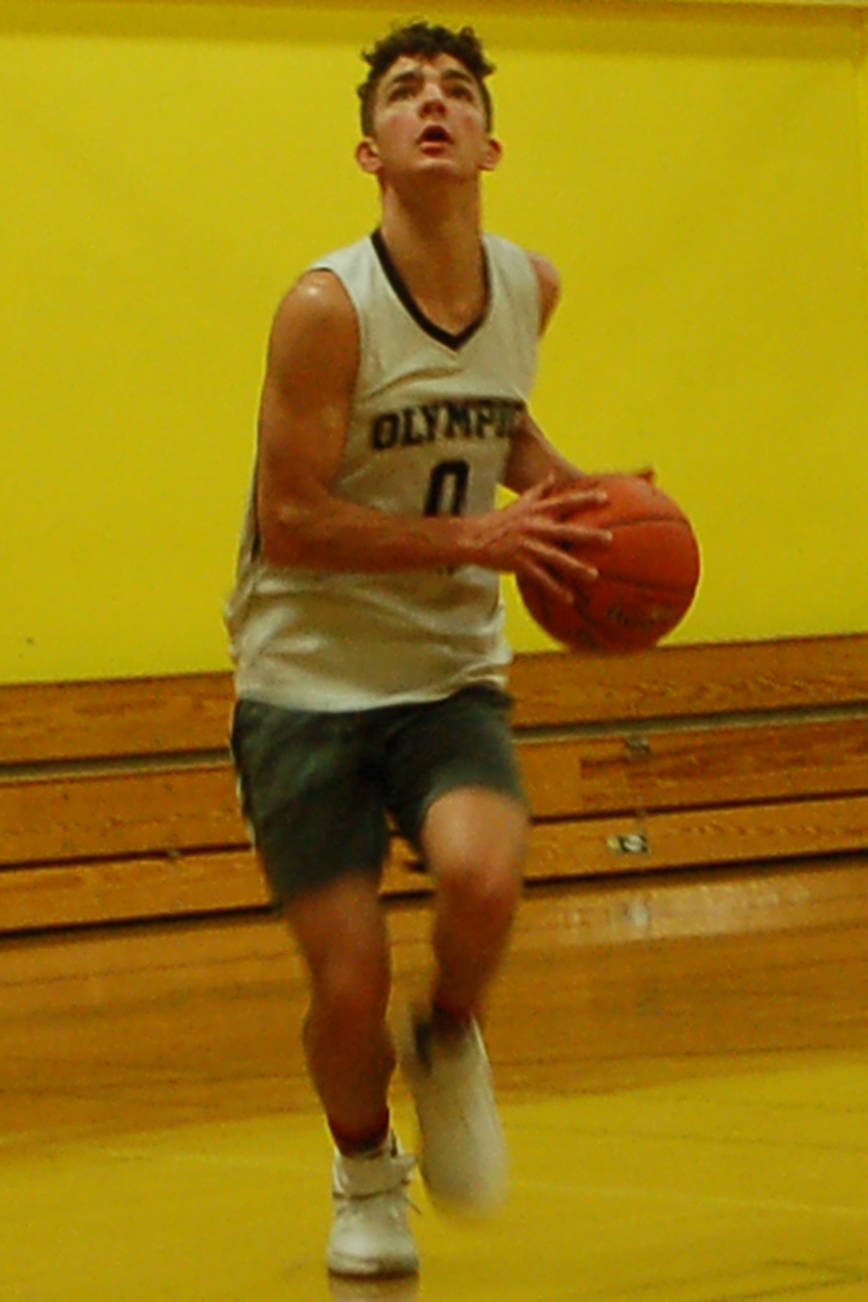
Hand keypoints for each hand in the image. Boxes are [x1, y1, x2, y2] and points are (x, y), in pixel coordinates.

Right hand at [464, 474, 612, 604]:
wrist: (472, 537)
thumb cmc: (500, 520)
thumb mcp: (520, 502)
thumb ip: (539, 489)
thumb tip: (553, 473)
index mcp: (537, 511)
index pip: (564, 502)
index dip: (585, 499)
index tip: (606, 497)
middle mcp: (534, 527)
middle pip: (565, 531)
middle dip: (588, 535)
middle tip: (609, 539)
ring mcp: (527, 546)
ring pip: (555, 558)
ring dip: (575, 567)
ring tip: (593, 576)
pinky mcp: (519, 563)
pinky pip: (541, 578)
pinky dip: (555, 588)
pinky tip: (570, 599)